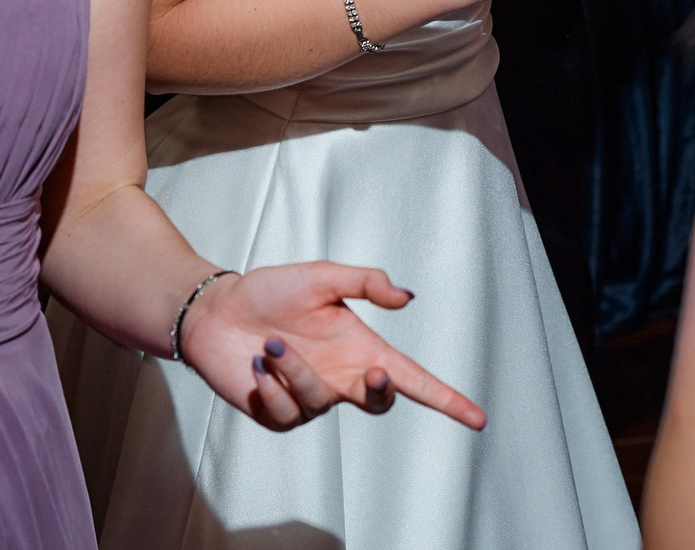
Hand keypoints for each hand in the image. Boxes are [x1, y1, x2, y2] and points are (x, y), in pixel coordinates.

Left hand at [179, 262, 484, 433]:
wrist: (216, 311)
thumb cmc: (270, 291)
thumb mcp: (321, 276)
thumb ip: (366, 282)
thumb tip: (408, 298)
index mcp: (360, 348)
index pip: (412, 379)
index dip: (447, 400)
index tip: (478, 418)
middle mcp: (342, 378)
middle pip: (381, 402)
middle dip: (381, 391)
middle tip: (373, 371)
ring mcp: (312, 399)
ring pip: (320, 400)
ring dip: (295, 369)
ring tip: (270, 343)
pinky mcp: (280, 415)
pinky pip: (287, 411)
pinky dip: (272, 385)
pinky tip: (257, 365)